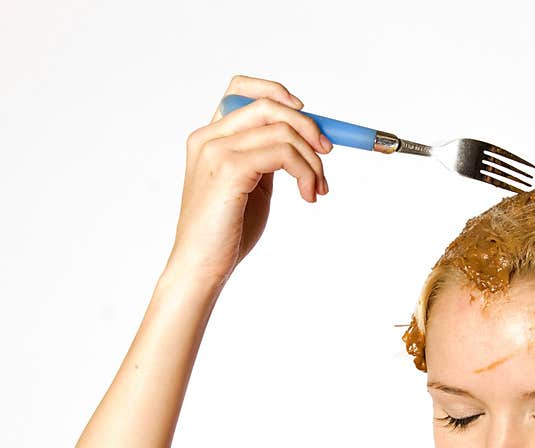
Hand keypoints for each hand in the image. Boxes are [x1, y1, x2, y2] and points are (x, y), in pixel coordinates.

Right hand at [167, 75, 331, 285]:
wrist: (201, 265)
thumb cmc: (226, 232)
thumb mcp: (251, 184)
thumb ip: (266, 158)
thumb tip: (302, 141)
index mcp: (210, 138)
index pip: (240, 89)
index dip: (277, 92)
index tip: (305, 114)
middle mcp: (208, 138)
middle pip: (270, 106)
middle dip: (309, 127)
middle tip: (327, 154)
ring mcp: (216, 151)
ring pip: (283, 131)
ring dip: (312, 159)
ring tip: (317, 188)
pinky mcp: (229, 169)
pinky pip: (283, 153)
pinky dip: (306, 172)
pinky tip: (308, 195)